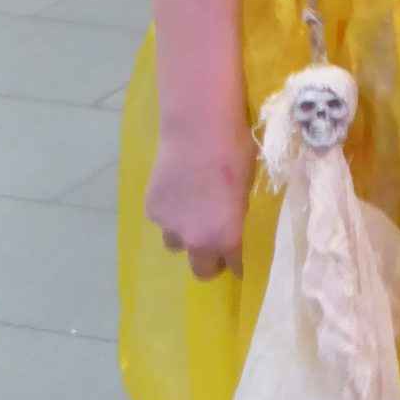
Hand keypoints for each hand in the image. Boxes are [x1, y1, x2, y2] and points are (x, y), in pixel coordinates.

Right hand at [144, 114, 252, 279]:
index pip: (232, 265)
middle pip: (200, 270)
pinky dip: (170, 211)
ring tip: (193, 209)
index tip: (238, 261)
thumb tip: (231, 220)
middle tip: (215, 245)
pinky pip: (163, 219)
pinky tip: (178, 188)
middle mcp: (195, 239)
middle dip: (209, 262)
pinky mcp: (151, 208)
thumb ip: (236, 214)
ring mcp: (169, 225)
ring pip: (176, 244)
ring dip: (185, 234)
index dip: (236, 263)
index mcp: (226, 237)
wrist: (199, 129)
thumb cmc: (236, 152)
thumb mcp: (247, 188)